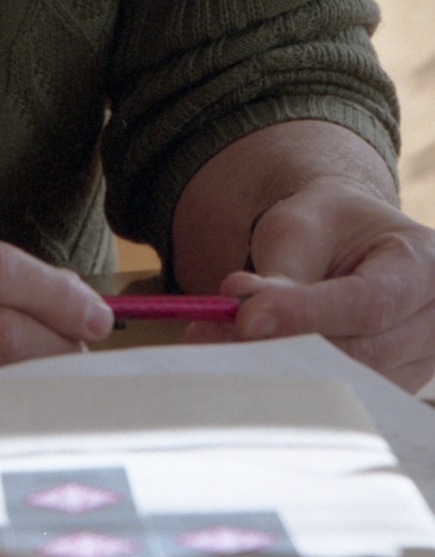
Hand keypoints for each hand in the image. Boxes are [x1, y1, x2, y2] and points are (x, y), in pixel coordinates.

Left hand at [183, 178, 434, 390]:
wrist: (346, 244)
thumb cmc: (328, 228)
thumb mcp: (301, 226)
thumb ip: (281, 270)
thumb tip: (242, 308)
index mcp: (422, 264)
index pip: (368, 301)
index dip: (307, 314)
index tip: (247, 316)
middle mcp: (431, 320)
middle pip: (358, 352)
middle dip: (280, 344)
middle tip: (210, 333)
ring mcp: (416, 364)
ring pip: (344, 383)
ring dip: (276, 366)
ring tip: (215, 341)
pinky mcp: (384, 393)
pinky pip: (336, 397)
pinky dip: (285, 380)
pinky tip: (242, 361)